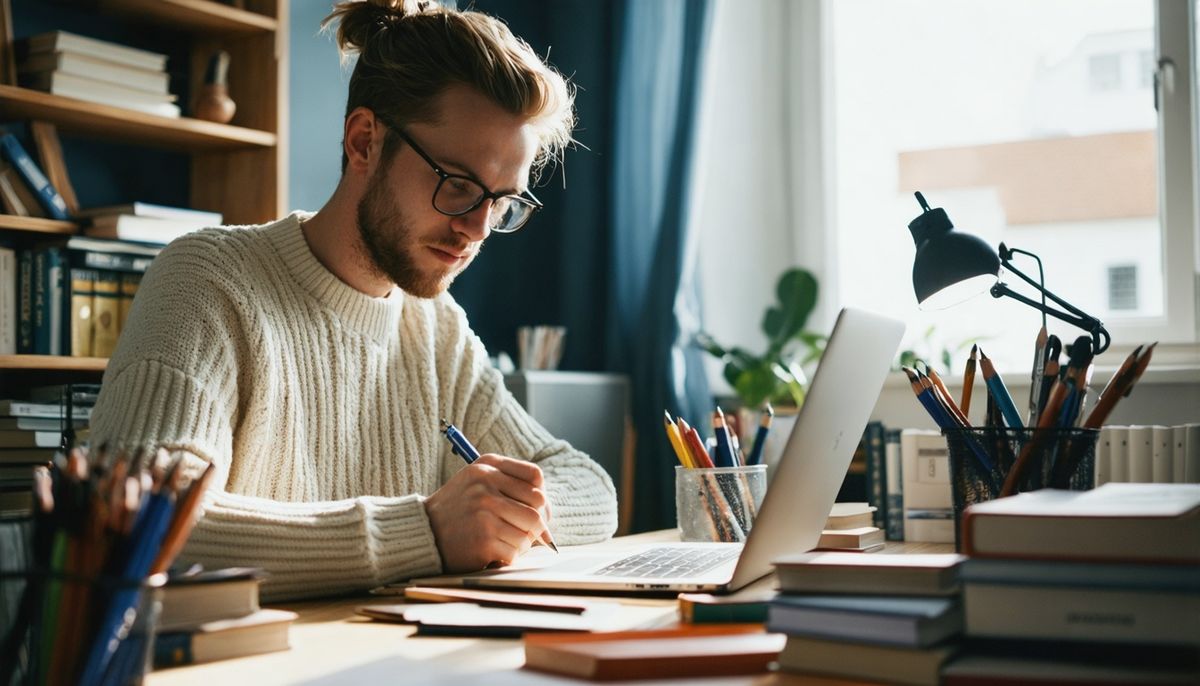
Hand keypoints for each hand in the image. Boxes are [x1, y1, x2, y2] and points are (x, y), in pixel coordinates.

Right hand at [424, 454, 550, 571]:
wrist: (424, 533)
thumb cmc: (458, 509)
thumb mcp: (477, 481)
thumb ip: (511, 486)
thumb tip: (548, 513)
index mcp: (486, 466)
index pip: (535, 476)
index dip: (541, 495)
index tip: (536, 509)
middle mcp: (485, 484)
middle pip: (538, 503)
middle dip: (538, 522)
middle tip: (527, 532)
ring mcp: (485, 512)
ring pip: (531, 530)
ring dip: (523, 541)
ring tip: (505, 541)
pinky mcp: (484, 539)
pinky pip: (516, 550)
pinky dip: (510, 555)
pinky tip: (494, 552)